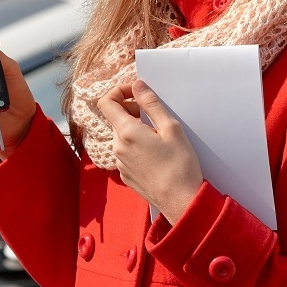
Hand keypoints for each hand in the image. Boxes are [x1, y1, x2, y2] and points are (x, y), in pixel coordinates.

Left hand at [94, 79, 203, 222]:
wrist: (180, 201)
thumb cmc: (179, 164)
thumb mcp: (170, 127)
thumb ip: (151, 103)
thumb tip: (137, 85)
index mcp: (126, 132)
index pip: (106, 102)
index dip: (119, 91)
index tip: (136, 93)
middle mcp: (117, 147)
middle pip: (115, 118)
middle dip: (131, 110)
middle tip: (154, 115)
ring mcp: (119, 163)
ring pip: (121, 136)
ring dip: (135, 129)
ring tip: (158, 136)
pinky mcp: (125, 175)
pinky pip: (125, 153)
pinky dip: (136, 146)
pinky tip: (155, 154)